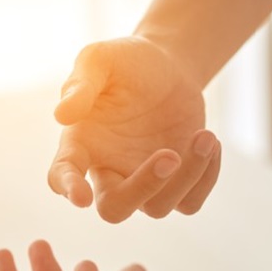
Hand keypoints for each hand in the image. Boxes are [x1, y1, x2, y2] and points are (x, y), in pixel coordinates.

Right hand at [48, 36, 220, 221]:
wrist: (168, 66)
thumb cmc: (125, 62)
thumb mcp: (100, 61)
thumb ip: (80, 85)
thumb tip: (62, 115)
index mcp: (81, 144)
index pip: (62, 174)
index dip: (68, 188)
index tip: (80, 197)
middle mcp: (108, 170)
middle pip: (114, 209)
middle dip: (143, 189)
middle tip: (170, 155)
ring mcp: (142, 181)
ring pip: (158, 208)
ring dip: (187, 176)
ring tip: (205, 136)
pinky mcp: (176, 183)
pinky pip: (189, 203)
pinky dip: (205, 179)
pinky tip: (209, 143)